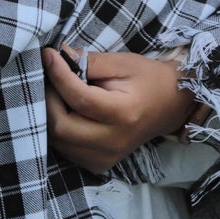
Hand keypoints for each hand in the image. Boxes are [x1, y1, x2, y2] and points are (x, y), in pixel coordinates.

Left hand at [41, 43, 199, 175]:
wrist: (171, 107)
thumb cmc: (149, 79)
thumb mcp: (123, 63)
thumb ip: (89, 60)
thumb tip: (58, 54)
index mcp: (124, 114)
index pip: (79, 98)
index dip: (58, 75)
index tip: (48, 55)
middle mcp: (114, 141)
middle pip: (62, 126)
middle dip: (48, 99)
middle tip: (49, 78)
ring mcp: (106, 157)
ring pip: (58, 141)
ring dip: (50, 115)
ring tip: (57, 94)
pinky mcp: (99, 164)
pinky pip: (66, 150)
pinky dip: (59, 131)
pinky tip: (67, 112)